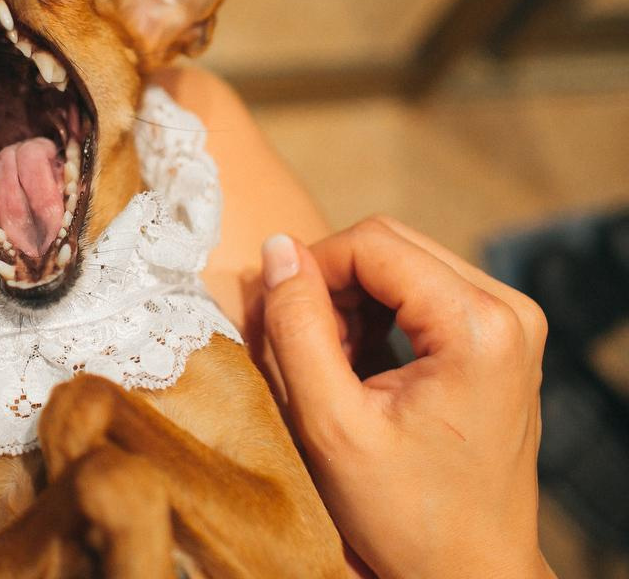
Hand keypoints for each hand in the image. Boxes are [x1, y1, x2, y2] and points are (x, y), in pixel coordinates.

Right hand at [260, 217, 552, 578]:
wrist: (470, 573)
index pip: (372, 243)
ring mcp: (510, 321)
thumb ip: (297, 328)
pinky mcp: (499, 336)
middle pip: (389, 245)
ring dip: (349, 301)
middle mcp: (508, 309)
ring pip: (400, 263)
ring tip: (328, 364)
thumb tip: (277, 249)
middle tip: (303, 347)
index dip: (310, 268)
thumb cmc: (407, 515)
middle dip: (330, 284)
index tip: (278, 318)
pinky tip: (357, 365)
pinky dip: (376, 315)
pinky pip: (421, 291)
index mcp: (478, 326)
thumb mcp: (331, 424)